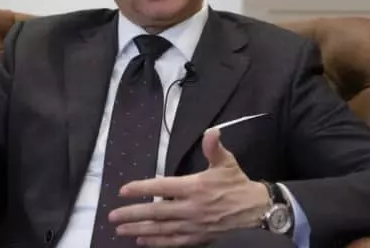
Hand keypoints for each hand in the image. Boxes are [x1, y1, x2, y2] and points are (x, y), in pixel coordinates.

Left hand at [109, 128, 270, 246]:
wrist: (256, 212)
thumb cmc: (238, 186)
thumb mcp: (227, 163)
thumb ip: (214, 148)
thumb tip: (211, 131)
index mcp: (194, 187)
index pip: (162, 187)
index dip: (141, 188)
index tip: (124, 190)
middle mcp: (190, 208)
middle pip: (155, 211)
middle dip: (132, 214)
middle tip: (112, 216)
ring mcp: (192, 225)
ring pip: (160, 229)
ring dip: (138, 229)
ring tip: (120, 230)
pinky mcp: (197, 238)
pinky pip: (172, 242)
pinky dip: (155, 242)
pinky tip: (141, 240)